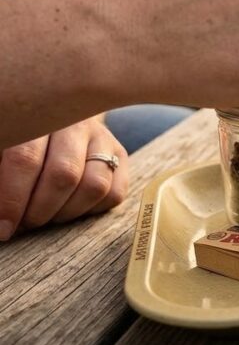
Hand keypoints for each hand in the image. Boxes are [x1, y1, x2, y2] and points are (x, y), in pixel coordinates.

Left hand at [0, 117, 128, 240]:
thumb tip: (1, 217)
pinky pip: (115, 193)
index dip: (13, 198)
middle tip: (24, 225)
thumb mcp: (5, 147)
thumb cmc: (20, 141)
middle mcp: (76, 123)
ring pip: (95, 186)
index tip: (3, 228)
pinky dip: (90, 210)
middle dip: (40, 210)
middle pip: (65, 174)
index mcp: (39, 116)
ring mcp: (103, 138)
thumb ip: (3, 174)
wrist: (54, 119)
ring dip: (67, 213)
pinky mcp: (121, 154)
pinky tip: (70, 208)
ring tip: (47, 216)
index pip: (26, 159)